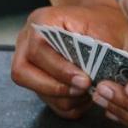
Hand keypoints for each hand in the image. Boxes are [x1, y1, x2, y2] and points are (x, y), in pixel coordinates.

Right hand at [11, 4, 127, 119]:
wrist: (100, 21)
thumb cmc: (102, 21)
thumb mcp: (105, 27)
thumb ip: (97, 50)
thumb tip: (97, 76)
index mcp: (42, 22)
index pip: (38, 50)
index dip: (60, 69)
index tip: (84, 80)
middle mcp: (27, 42)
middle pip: (23, 73)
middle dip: (56, 87)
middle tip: (84, 89)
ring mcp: (29, 63)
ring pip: (36, 91)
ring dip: (66, 98)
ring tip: (89, 92)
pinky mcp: (38, 81)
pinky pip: (48, 102)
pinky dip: (69, 105)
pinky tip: (85, 96)